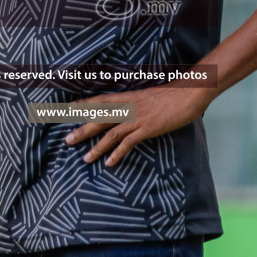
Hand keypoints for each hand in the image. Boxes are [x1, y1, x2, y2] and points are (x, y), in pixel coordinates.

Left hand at [63, 85, 211, 166]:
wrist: (188, 93)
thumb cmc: (173, 94)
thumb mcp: (150, 95)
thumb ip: (138, 102)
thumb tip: (132, 108)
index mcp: (128, 97)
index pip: (100, 100)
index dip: (84, 104)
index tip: (69, 109)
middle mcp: (129, 107)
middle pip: (99, 118)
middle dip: (82, 129)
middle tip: (67, 140)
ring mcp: (137, 118)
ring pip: (110, 133)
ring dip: (96, 148)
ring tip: (85, 159)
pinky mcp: (147, 129)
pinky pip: (128, 143)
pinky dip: (117, 154)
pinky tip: (109, 163)